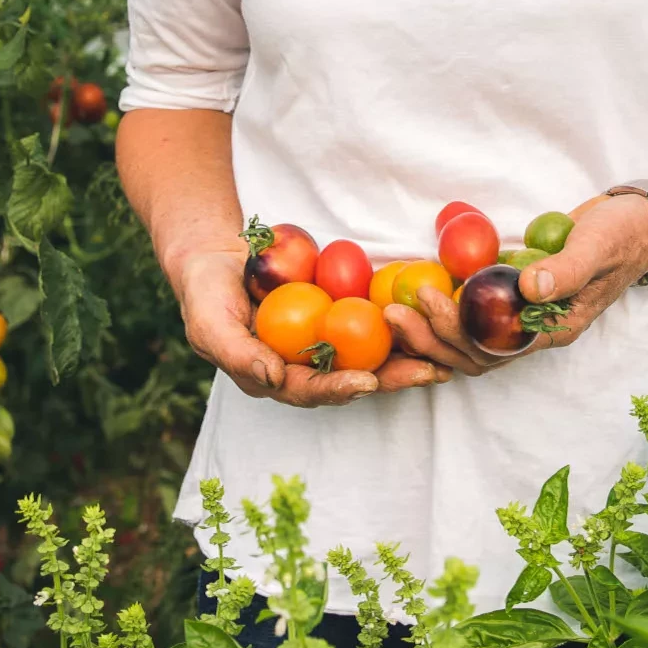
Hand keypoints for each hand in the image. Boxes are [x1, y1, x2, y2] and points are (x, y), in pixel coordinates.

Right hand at [170, 248, 450, 406]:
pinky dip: (397, 327)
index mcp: (271, 378)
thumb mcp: (208, 323)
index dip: (339, 388)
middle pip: (351, 379)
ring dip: (404, 359)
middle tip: (429, 374)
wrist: (215, 257)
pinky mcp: (334, 316)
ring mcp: (320, 342)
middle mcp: (300, 366)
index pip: (309, 390)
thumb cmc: (205, 293)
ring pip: (367, 356)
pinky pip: (368, 325)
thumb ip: (237, 353)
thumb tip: (272, 378)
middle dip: (392, 379)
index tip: (369, 381)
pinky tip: (427, 322)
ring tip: (442, 359)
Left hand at [383, 194, 647, 371]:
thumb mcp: (597, 247)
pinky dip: (445, 309)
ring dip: (431, 331)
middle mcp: (535, 331)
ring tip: (395, 309)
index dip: (459, 331)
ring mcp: (522, 315)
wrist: (634, 223)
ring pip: (469, 339)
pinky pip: (473, 312)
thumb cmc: (621, 235)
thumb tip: (530, 288)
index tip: (431, 298)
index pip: (497, 348)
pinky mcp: (513, 294)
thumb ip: (567, 270)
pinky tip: (417, 292)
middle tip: (394, 313)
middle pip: (474, 353)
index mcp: (555, 330)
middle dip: (431, 339)